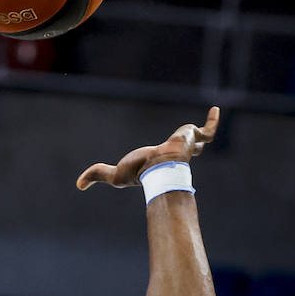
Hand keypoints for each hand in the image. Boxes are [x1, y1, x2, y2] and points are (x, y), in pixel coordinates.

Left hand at [76, 106, 220, 189]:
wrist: (158, 168)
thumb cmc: (139, 172)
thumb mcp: (114, 174)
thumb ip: (97, 175)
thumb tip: (78, 185)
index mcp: (158, 162)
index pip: (160, 160)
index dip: (158, 159)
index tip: (155, 158)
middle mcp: (173, 155)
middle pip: (179, 153)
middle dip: (185, 151)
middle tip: (190, 147)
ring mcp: (186, 147)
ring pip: (197, 141)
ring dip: (201, 136)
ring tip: (204, 131)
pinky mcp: (194, 138)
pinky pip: (208, 130)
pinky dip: (213, 120)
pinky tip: (216, 109)